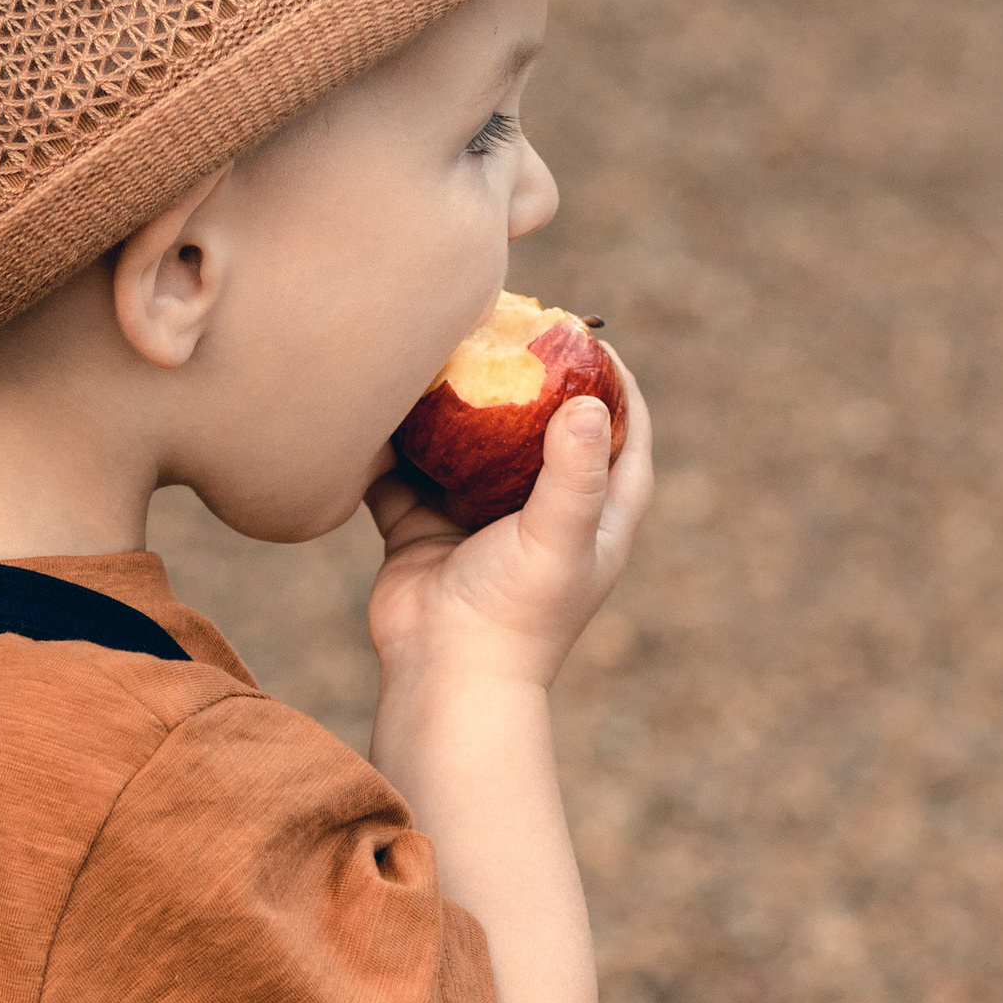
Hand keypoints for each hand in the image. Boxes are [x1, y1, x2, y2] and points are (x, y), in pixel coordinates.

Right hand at [364, 361, 652, 692]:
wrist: (443, 678)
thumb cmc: (516, 615)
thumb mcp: (559, 538)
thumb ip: (575, 473)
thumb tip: (587, 400)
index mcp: (595, 515)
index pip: (624, 433)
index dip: (615, 381)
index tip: (586, 333)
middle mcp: (540, 512)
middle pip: (540, 426)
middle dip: (523, 376)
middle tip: (502, 325)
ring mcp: (478, 519)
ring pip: (468, 444)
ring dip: (452, 404)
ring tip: (436, 348)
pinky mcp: (423, 529)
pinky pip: (405, 471)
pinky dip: (392, 442)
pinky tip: (378, 400)